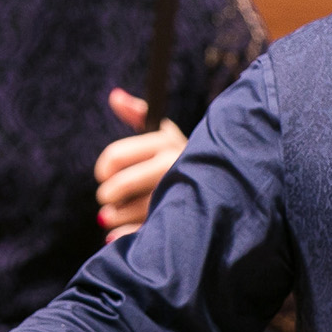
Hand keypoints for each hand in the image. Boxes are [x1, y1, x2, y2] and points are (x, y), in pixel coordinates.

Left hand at [94, 89, 187, 241]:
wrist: (226, 191)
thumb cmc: (182, 160)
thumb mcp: (166, 134)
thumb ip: (139, 114)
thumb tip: (115, 96)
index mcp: (165, 145)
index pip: (114, 158)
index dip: (104, 168)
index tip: (105, 174)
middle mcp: (172, 169)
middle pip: (115, 189)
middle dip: (108, 195)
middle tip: (112, 197)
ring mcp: (174, 199)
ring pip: (120, 213)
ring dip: (113, 216)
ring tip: (122, 213)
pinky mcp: (174, 227)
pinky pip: (133, 235)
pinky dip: (120, 235)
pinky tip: (119, 233)